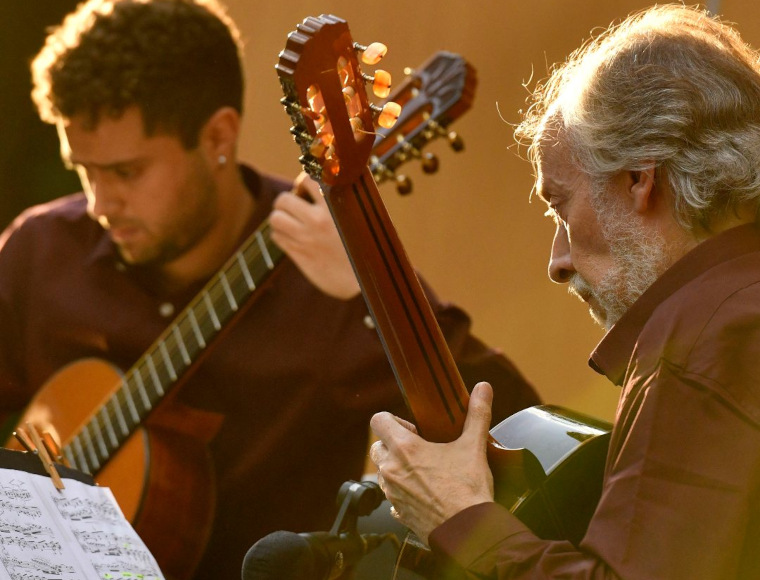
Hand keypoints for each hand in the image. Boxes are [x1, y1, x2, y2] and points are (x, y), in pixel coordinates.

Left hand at [269, 172, 360, 299]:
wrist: (363, 280)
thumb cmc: (367, 247)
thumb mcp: (362, 216)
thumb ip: (347, 196)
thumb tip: (333, 177)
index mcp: (334, 207)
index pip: (306, 180)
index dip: (303, 182)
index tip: (307, 189)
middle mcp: (317, 221)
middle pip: (283, 200)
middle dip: (286, 201)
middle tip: (296, 206)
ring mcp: (306, 239)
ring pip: (275, 219)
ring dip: (280, 217)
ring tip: (292, 222)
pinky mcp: (299, 255)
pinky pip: (277, 237)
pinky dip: (281, 234)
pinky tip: (293, 237)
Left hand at [369, 382, 494, 543]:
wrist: (469, 532)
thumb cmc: (468, 490)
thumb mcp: (474, 446)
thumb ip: (477, 413)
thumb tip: (483, 388)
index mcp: (405, 449)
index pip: (378, 420)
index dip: (393, 420)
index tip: (414, 429)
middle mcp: (392, 470)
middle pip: (378, 446)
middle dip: (394, 445)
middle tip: (420, 449)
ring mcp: (392, 493)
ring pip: (383, 472)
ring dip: (398, 469)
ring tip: (424, 471)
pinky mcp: (398, 512)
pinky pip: (392, 497)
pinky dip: (404, 492)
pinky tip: (425, 493)